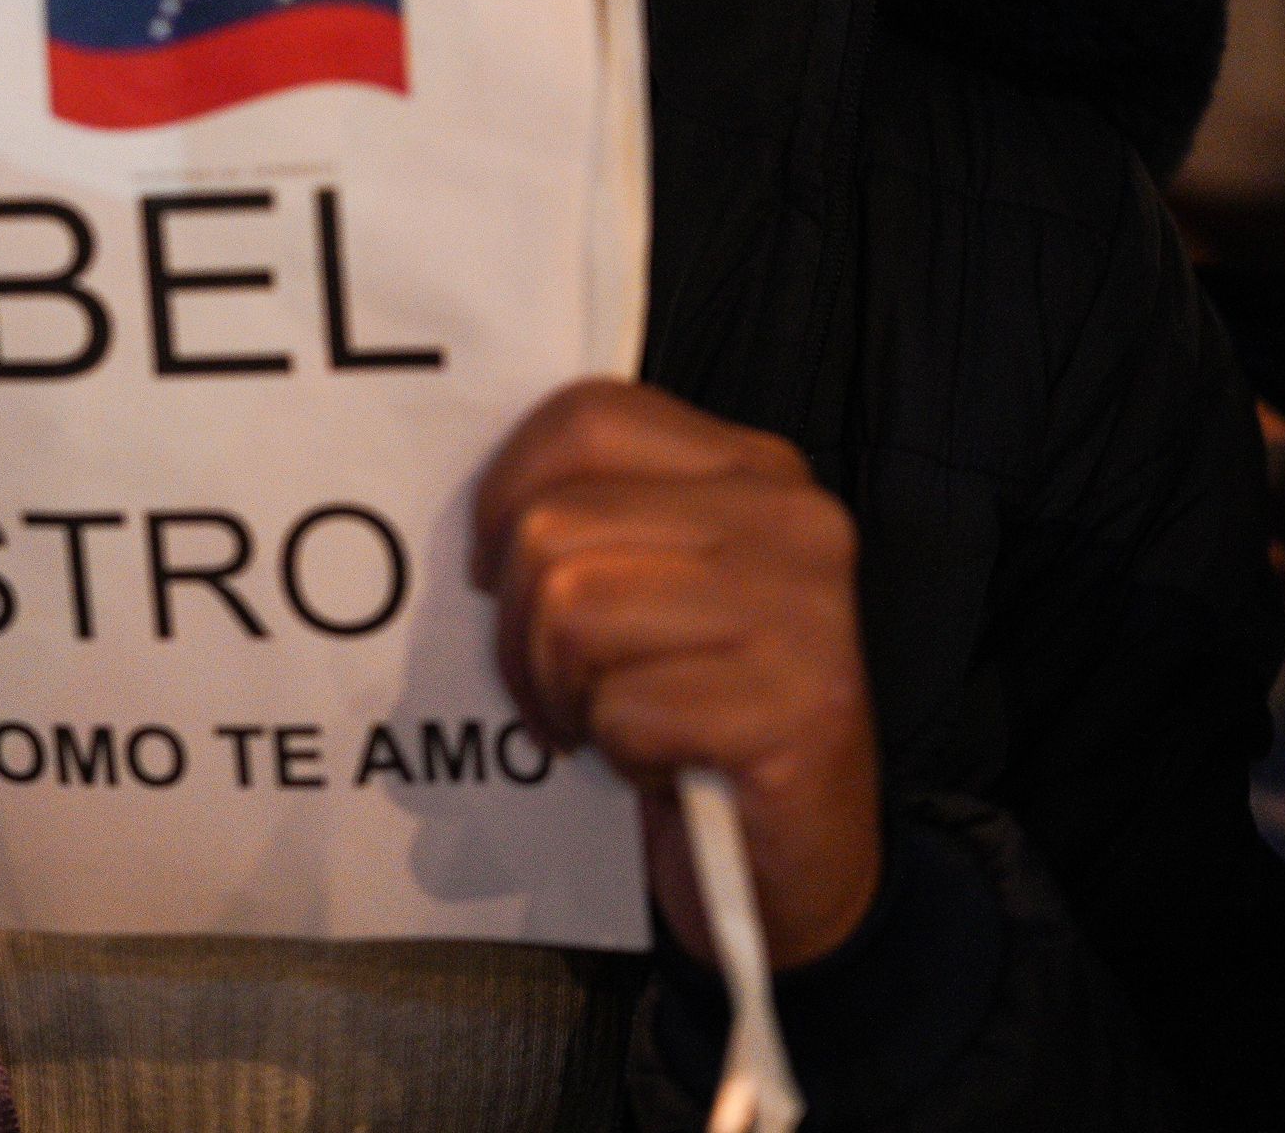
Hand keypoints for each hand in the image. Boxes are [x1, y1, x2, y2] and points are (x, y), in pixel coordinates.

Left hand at [473, 377, 878, 968]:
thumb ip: (597, 522)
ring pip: (573, 609)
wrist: (800, 866)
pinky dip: (619, 753)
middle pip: (555, 526)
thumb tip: (480, 516)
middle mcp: (792, 523)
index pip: (589, 417)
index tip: (494, 567)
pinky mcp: (796, 709)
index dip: (506, 493)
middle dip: (518, 627)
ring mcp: (803, 614)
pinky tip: (663, 763)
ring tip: (609, 721)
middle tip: (555, 686)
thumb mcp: (656, 587)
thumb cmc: (703, 718)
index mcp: (756, 471)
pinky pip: (624, 709)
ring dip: (562, 691)